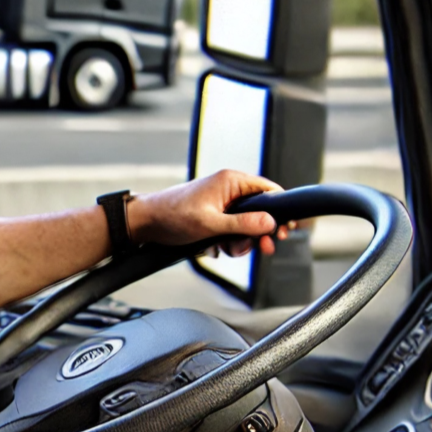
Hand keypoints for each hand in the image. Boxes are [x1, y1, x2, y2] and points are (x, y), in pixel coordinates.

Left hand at [128, 169, 294, 257]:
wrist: (146, 222)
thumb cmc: (173, 215)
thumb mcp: (211, 224)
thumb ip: (243, 224)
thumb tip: (270, 223)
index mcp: (231, 181)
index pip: (269, 190)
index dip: (280, 211)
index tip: (285, 229)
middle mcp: (229, 189)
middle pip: (260, 211)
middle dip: (260, 232)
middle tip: (264, 248)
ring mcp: (222, 202)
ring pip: (246, 224)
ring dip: (241, 241)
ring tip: (226, 249)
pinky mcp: (214, 215)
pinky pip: (232, 230)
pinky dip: (228, 242)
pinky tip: (216, 248)